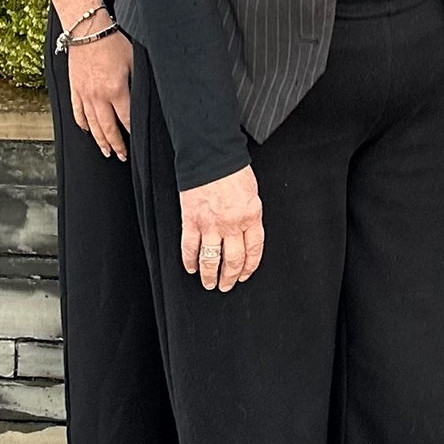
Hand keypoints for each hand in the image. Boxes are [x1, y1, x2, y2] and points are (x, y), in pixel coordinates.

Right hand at [67, 29, 131, 159]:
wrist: (87, 31)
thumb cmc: (114, 43)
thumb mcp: (135, 62)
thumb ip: (139, 84)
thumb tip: (147, 99)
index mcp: (116, 90)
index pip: (127, 119)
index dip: (133, 133)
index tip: (138, 144)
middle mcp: (98, 96)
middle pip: (107, 128)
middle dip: (115, 145)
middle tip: (121, 156)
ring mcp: (84, 94)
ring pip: (91, 124)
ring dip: (99, 139)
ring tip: (105, 151)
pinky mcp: (74, 88)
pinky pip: (77, 111)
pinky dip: (82, 123)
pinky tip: (87, 130)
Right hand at [178, 167, 263, 291]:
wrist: (210, 157)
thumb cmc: (233, 172)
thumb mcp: (252, 194)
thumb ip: (249, 216)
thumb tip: (246, 233)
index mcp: (251, 216)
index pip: (254, 250)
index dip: (249, 266)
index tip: (244, 275)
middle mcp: (232, 224)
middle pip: (233, 259)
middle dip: (230, 276)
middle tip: (226, 285)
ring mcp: (211, 224)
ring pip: (211, 259)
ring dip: (210, 275)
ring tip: (209, 284)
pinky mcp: (191, 221)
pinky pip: (190, 247)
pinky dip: (189, 261)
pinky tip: (191, 268)